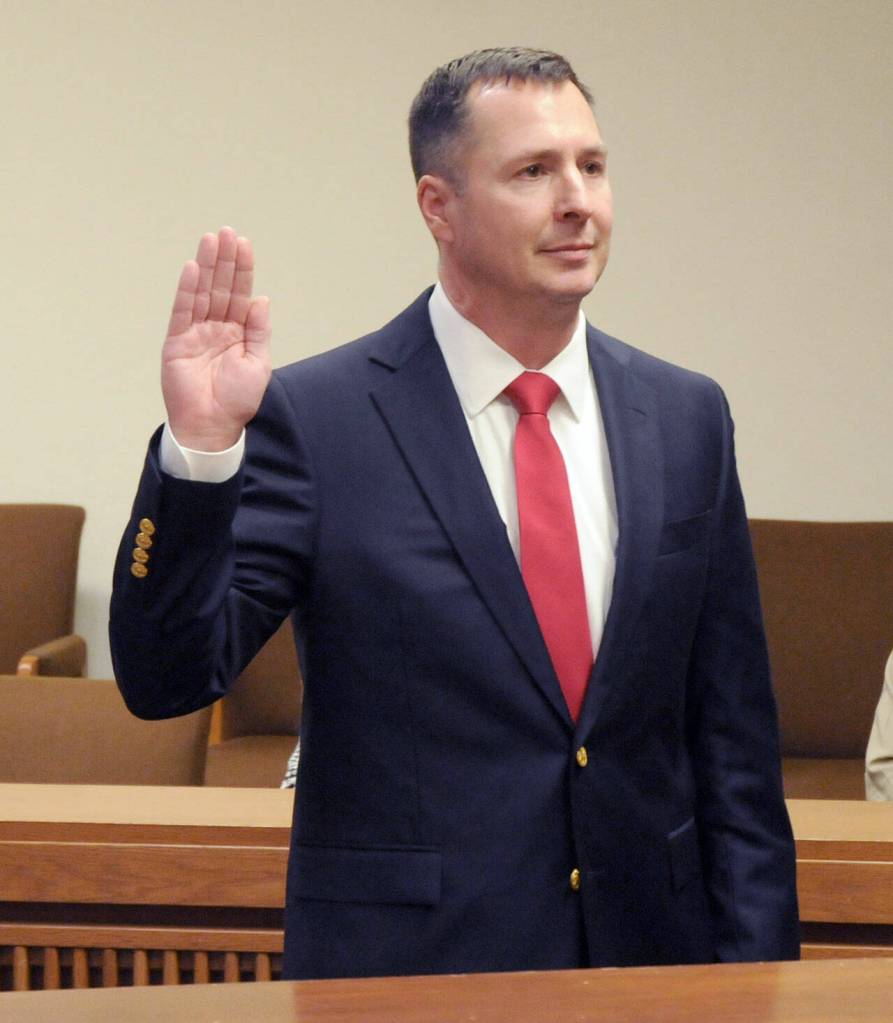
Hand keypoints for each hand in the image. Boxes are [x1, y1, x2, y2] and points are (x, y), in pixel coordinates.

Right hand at [161, 227, 271, 450]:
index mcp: (237, 333)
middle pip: (220, 287)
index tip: (244, 244)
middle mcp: (215, 328)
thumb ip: (259, 331)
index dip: (242, 270)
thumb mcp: (258, 363)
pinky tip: (193, 268)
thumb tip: (261, 299)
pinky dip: (187, 290)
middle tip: (226, 232)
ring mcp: (195, 333)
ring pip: (202, 293)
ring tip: (210, 240)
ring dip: (206, 266)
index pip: (240, 294)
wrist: (213, 425)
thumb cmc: (237, 400)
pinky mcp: (177, 342)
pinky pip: (183, 311)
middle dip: (224, 260)